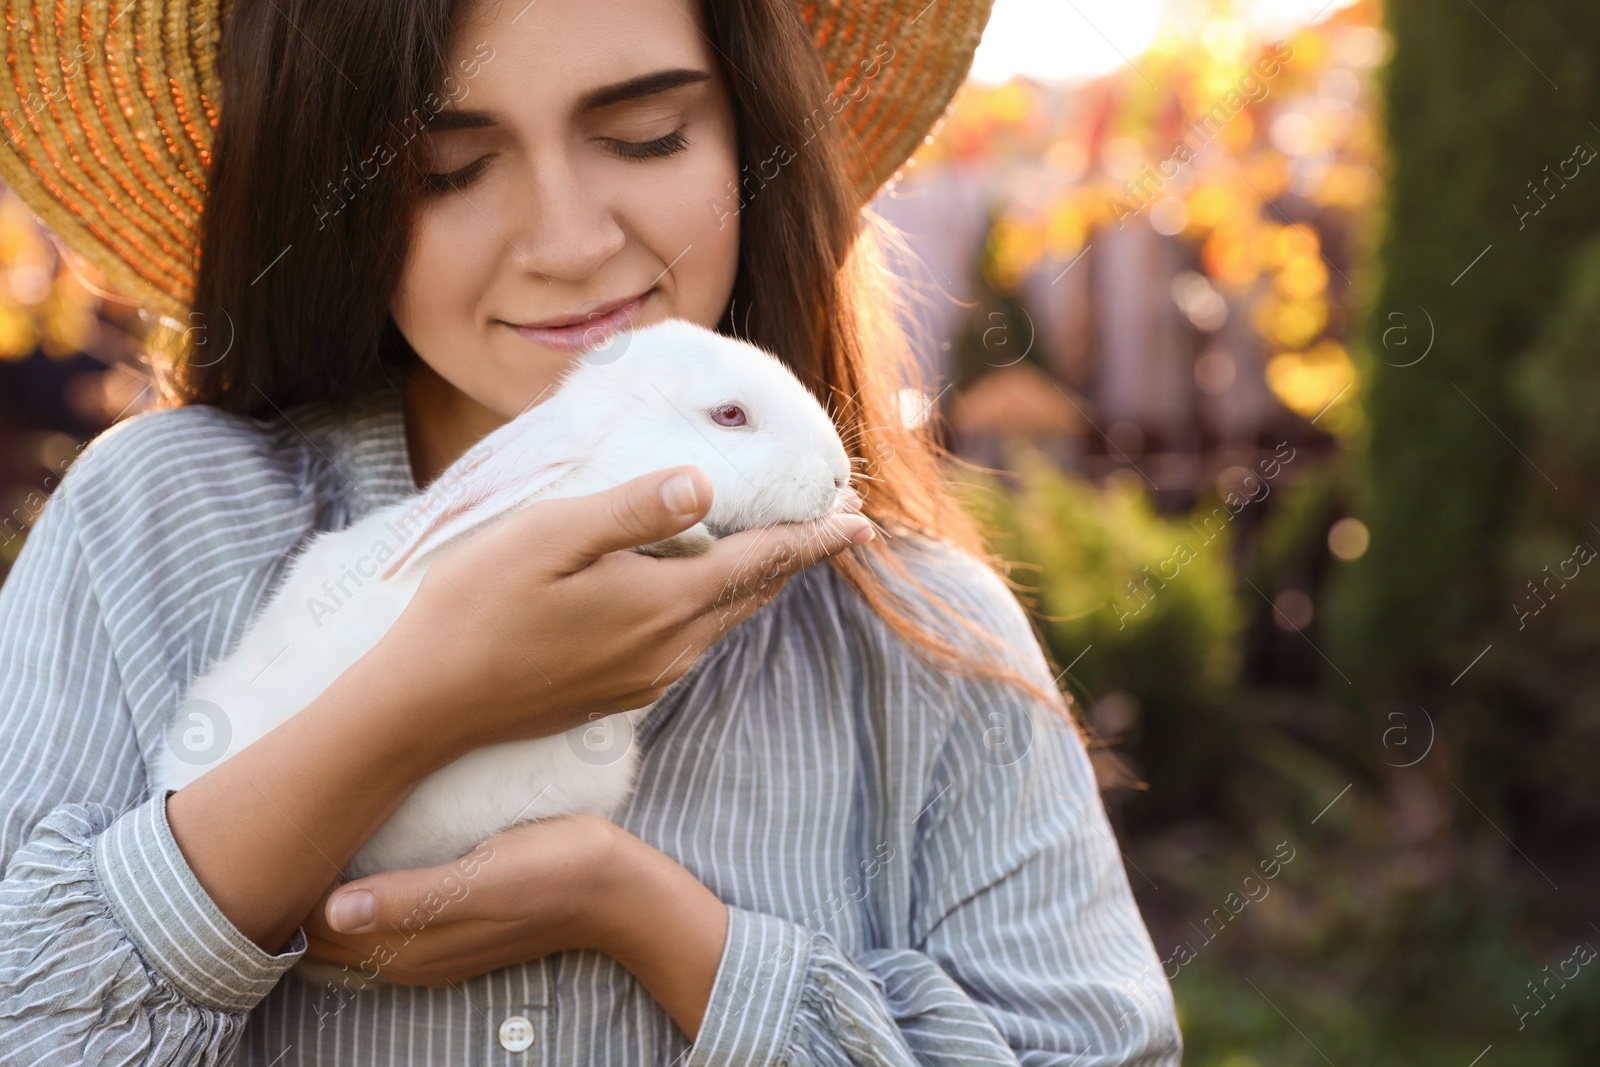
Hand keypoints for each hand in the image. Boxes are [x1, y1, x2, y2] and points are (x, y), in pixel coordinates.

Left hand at [302, 813, 730, 1039]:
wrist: (621, 892)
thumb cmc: (557, 871)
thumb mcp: (486, 878)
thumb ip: (410, 898)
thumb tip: (331, 913)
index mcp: (413, 946)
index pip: (318, 931)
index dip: (289, 890)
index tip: (267, 838)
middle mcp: (413, 955)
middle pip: (327, 934)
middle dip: (296, 892)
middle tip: (271, 828)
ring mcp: (433, 946)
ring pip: (352, 930)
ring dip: (322, 895)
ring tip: (300, 841)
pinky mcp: (452, 929)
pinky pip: (382, 923)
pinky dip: (355, 899)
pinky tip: (352, 863)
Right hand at [378, 465, 874, 758]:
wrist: (428, 706)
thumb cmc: (477, 607)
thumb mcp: (549, 537)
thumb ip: (631, 511)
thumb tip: (703, 485)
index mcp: (662, 604)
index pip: (760, 562)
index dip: (811, 538)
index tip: (857, 519)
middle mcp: (669, 648)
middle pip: (753, 595)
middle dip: (797, 558)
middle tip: (836, 524)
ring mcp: (646, 677)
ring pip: (725, 622)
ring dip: (760, 585)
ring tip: (782, 552)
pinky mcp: (620, 693)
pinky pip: (693, 643)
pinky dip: (720, 609)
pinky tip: (708, 595)